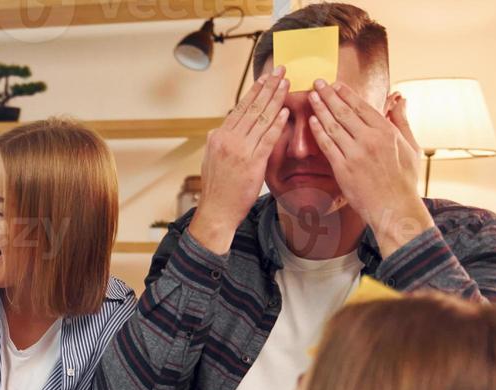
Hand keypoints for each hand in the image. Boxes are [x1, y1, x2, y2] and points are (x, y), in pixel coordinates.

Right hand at [189, 66, 290, 253]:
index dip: (254, 91)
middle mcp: (228, 140)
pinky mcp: (252, 163)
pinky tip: (285, 112)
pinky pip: (267, 139)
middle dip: (268, 87)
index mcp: (218, 137)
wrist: (216, 212)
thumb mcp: (209, 161)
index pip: (239, 108)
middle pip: (252, 108)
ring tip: (286, 84)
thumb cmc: (216, 189)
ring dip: (276, 99)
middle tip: (280, 70)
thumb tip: (216, 130)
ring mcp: (240, 151)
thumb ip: (215, 143)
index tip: (265, 78)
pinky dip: (277, 125)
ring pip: (261, 119)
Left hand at [308, 80, 431, 253]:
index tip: (336, 84)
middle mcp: (370, 140)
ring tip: (310, 96)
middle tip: (317, 82)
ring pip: (334, 126)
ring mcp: (355, 154)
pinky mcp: (343, 169)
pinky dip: (319, 132)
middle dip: (329, 95)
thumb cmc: (404, 179)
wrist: (395, 207)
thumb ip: (402, 120)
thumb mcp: (411, 146)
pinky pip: (328, 146)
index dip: (347, 94)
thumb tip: (400, 99)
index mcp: (386, 132)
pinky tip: (311, 121)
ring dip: (320, 109)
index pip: (363, 107)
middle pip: (345, 112)